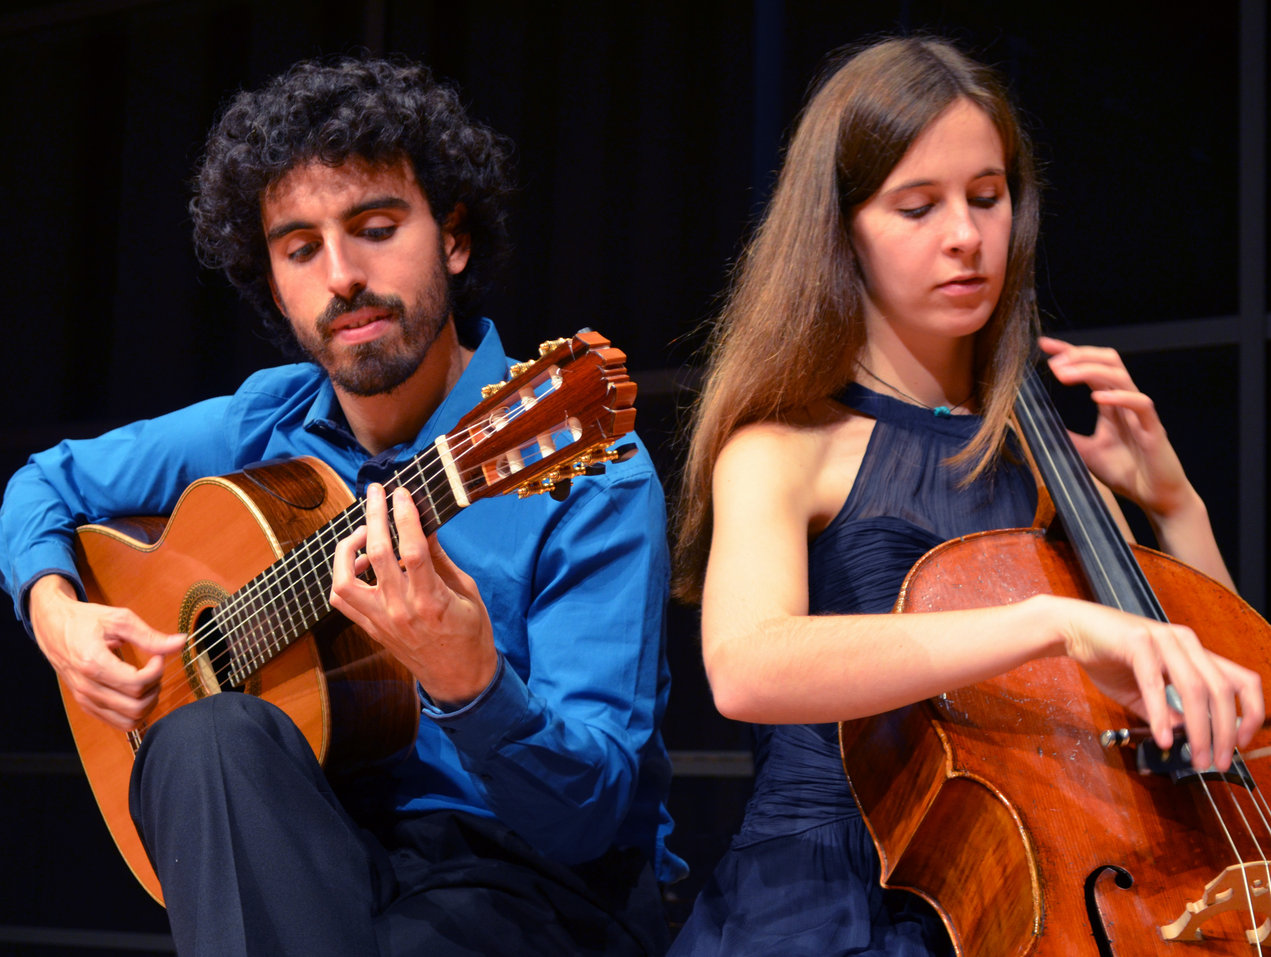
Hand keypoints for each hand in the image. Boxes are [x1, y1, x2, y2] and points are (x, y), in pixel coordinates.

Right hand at [30, 575, 185, 730]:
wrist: (53, 627)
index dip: (156, 671)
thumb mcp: (119, 619)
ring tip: (147, 680)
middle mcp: (86, 686)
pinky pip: (118, 722)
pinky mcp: (86, 705)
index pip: (136, 683)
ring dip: (148, 703)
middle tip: (154, 668)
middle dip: (155, 688)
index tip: (158, 656)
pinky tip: (138, 690)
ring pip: (129, 720)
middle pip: (135, 706)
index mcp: (92, 663)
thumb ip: (150, 636)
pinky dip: (135, 712)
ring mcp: (84, 699)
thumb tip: (180, 642)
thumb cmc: (85, 620)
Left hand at [329, 483, 496, 707]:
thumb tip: (423, 526)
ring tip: (364, 532)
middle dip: (374, 515)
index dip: (404, 516)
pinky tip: (359, 562)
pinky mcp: (371, 629)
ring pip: (345, 578)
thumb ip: (440, 559)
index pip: (412, 549)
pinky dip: (342, 575)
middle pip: (376, 553)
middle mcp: (400, 610)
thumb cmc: (471, 634)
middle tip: (376, 493)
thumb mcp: (467, 592)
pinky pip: (342, 600)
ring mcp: (381, 621)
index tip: (402, 493)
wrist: (459, 679)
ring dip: (348, 548)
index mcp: (431, 600)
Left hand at [1038, 336, 1192, 520]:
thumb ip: (1067, 436)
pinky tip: (1097, 397)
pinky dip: (1118, 397)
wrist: (1156, 498)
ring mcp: (1140, 414)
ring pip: (1120, 376)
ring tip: (1064, 374)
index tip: (1044, 345)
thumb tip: (1038, 426)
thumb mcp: (1086, 452)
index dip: (1069, 353)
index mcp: (1111, 404)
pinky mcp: (1153, 429)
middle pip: (1108, 361)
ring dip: (1090, 370)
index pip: (1091, 367)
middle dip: (1080, 355)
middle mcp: (1126, 402)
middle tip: (1053, 361)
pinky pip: (1140, 404)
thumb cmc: (1126, 473)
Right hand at [1045, 594, 1262, 771]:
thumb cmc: (1107, 656)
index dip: (1251, 712)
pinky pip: (1155, 683)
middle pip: (1222, 690)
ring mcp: (1163, 639)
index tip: (1242, 742)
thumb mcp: (1144, 691)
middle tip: (1217, 762)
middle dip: (1224, 732)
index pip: (1241, 680)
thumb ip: (1167, 710)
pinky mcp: (1137, 641)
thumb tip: (1187, 736)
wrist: (1071, 629)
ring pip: (1196, 688)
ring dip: (1200, 729)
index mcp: (1193, 652)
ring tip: (1196, 756)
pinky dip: (1160, 714)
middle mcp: (1185, 642)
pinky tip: (1161, 737)